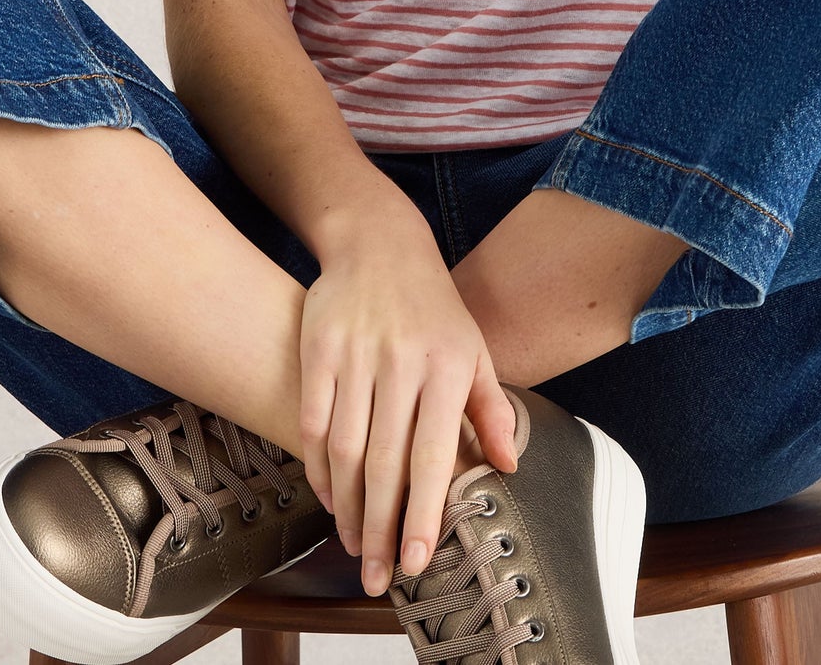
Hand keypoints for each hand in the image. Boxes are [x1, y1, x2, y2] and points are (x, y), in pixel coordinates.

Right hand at [298, 204, 519, 597]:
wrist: (380, 243)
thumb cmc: (435, 308)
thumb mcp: (475, 349)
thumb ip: (491, 409)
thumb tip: (508, 468)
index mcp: (448, 366)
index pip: (433, 456)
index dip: (423, 513)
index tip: (417, 562)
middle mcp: (402, 361)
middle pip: (384, 463)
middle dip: (381, 528)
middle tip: (378, 577)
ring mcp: (356, 354)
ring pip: (344, 449)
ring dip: (346, 507)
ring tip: (355, 546)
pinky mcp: (319, 348)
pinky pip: (313, 421)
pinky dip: (316, 467)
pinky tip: (327, 496)